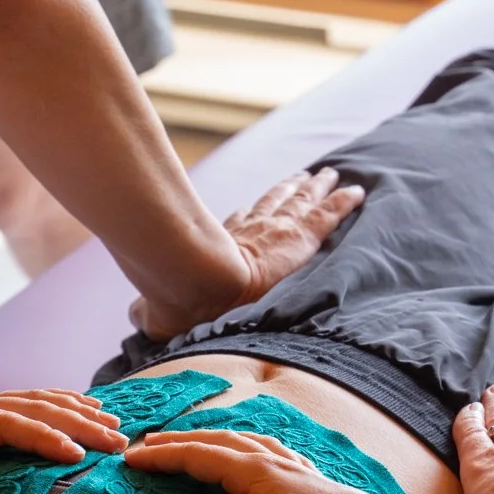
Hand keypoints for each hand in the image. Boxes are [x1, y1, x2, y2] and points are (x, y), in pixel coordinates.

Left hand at [0, 389, 125, 493]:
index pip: (8, 424)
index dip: (44, 438)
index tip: (78, 456)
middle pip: (34, 407)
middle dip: (79, 423)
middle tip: (119, 442)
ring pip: (36, 400)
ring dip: (77, 411)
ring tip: (116, 425)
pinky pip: (27, 403)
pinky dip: (61, 404)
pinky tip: (86, 409)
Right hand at [125, 428, 458, 493]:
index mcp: (252, 470)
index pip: (194, 455)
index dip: (159, 456)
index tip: (126, 459)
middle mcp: (271, 460)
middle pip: (215, 440)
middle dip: (178, 442)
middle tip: (146, 445)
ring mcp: (293, 466)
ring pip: (242, 441)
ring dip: (209, 440)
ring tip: (189, 442)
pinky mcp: (309, 479)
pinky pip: (266, 450)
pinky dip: (244, 445)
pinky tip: (252, 452)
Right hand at [129, 168, 366, 339]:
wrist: (198, 286)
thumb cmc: (177, 301)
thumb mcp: (157, 313)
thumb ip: (149, 316)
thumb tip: (136, 318)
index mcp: (219, 246)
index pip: (240, 223)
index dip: (250, 214)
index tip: (257, 205)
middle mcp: (250, 230)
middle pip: (275, 202)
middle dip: (289, 189)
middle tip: (303, 176)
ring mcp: (276, 231)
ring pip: (302, 202)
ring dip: (315, 188)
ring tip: (327, 174)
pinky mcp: (299, 240)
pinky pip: (328, 216)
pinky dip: (342, 202)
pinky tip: (356, 191)